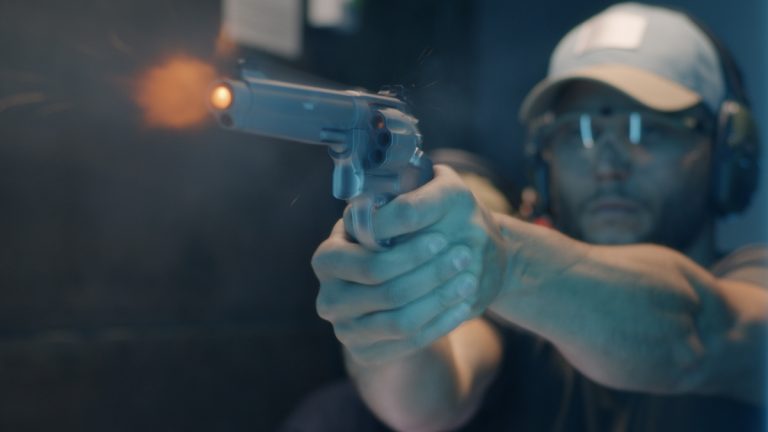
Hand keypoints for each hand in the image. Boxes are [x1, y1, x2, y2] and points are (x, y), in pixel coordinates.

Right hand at [312, 165, 507, 364]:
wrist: (404, 272)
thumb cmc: (400, 233)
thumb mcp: (399, 208)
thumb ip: (401, 206)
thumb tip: (404, 213)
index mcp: (327, 259)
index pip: (371, 264)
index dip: (410, 254)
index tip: (443, 239)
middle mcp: (329, 298)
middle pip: (389, 294)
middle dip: (432, 275)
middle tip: (464, 257)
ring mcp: (345, 330)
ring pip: (401, 322)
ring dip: (440, 300)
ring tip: (468, 281)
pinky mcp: (365, 353)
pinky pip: (409, 343)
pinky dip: (440, 324)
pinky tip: (461, 305)